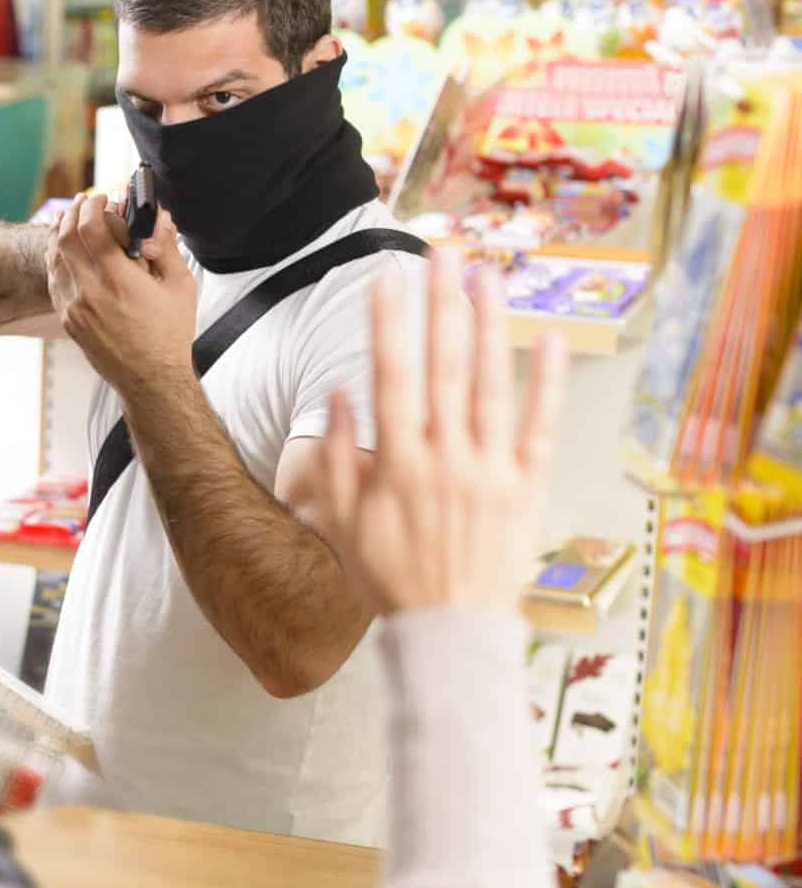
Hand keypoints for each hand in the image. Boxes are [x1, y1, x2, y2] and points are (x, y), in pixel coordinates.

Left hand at [47, 192, 196, 392]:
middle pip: (65, 236)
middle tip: (85, 202)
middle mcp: (90, 292)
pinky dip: (57, 258)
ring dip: (61, 232)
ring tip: (72, 219)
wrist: (151, 379)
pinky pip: (54, 279)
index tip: (102, 198)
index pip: (90, 227)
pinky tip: (67, 250)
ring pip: (54, 257)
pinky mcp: (68, 319)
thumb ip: (166, 247)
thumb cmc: (168, 336)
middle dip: (73, 212)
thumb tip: (158, 219)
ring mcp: (74, 307)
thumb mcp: (179, 285)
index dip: (93, 205)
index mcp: (119, 280)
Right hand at [313, 252, 568, 616]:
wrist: (449, 632)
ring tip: (489, 277)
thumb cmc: (390, 579)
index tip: (387, 280)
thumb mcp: (344, 522)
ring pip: (493, 384)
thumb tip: (339, 395)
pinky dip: (546, 383)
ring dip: (491, 326)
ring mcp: (491, 470)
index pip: (392, 377)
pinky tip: (547, 340)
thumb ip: (339, 457)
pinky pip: (540, 427)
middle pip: (446, 366)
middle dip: (443, 305)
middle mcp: (447, 458)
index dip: (390, 324)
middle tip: (443, 256)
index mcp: (399, 463)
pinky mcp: (528, 488)